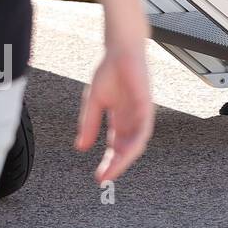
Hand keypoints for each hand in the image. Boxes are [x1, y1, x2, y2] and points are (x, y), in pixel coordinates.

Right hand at [75, 45, 152, 183]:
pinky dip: (136, 140)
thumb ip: (89, 124)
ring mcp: (141, 112)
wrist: (120, 50)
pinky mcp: (146, 103)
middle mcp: (132, 118)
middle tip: (104, 178)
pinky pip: (145, 126)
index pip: (116, 146)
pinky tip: (127, 150)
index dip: (109, 162)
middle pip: (127, 148)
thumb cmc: (109, 72)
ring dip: (125, 157)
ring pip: (137, 141)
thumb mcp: (94, 102)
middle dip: (116, 164)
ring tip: (113, 169)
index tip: (99, 176)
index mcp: (120, 119)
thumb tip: (81, 147)